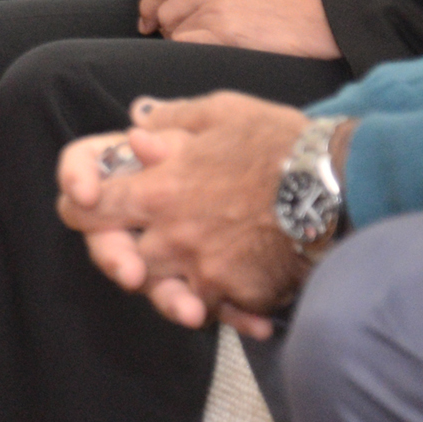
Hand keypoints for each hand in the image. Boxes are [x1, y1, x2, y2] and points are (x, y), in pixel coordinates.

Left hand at [56, 91, 314, 335]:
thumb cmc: (280, 141)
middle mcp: (172, 236)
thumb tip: (134, 125)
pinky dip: (221, 306)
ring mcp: (205, 271)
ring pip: (165, 291)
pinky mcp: (240, 296)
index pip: (87, 211)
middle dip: (123, 256)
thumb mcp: (220, 112)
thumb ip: (169, 121)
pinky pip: (216, 309)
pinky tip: (237, 296)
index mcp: (158, 190)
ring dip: (170, 284)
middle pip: (123, 261)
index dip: (80, 208)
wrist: (342, 184)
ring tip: (190, 272)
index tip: (89, 205)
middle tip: (137, 248)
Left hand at [136, 0, 337, 58]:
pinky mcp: (224, 33)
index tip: (149, 19)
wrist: (324, 18)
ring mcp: (216, 7)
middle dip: (167, 27)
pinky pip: (186, 45)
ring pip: (174, 29)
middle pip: (164, 9)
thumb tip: (177, 3)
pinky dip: (192, 52)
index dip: (151, 4)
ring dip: (183, 41)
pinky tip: (212, 53)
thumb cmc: (289, 3)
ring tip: (209, 45)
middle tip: (187, 38)